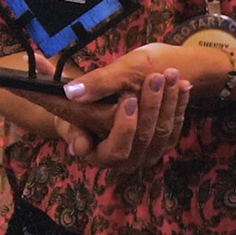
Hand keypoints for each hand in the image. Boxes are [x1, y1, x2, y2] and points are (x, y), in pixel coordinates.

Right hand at [33, 45, 193, 170]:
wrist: (105, 111)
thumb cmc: (85, 105)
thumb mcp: (74, 98)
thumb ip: (62, 89)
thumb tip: (53, 78)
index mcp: (96, 152)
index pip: (113, 148)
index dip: (123, 126)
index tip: (129, 98)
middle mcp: (120, 160)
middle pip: (141, 137)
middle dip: (150, 105)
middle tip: (154, 77)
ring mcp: (143, 157)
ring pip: (160, 132)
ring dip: (167, 102)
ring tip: (169, 74)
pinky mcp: (160, 148)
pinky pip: (174, 130)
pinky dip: (179, 106)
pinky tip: (182, 86)